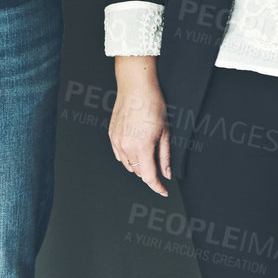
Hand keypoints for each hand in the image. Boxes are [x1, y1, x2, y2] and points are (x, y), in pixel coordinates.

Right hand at [109, 56, 170, 196]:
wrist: (136, 86)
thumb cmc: (152, 104)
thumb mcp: (165, 132)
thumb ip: (164, 156)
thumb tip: (166, 174)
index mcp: (142, 146)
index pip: (148, 177)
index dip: (157, 187)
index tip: (163, 191)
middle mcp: (126, 146)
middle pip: (139, 172)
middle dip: (150, 172)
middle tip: (159, 162)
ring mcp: (117, 142)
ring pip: (128, 165)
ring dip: (139, 165)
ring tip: (147, 151)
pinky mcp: (112, 136)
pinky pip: (120, 156)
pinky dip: (128, 157)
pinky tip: (136, 148)